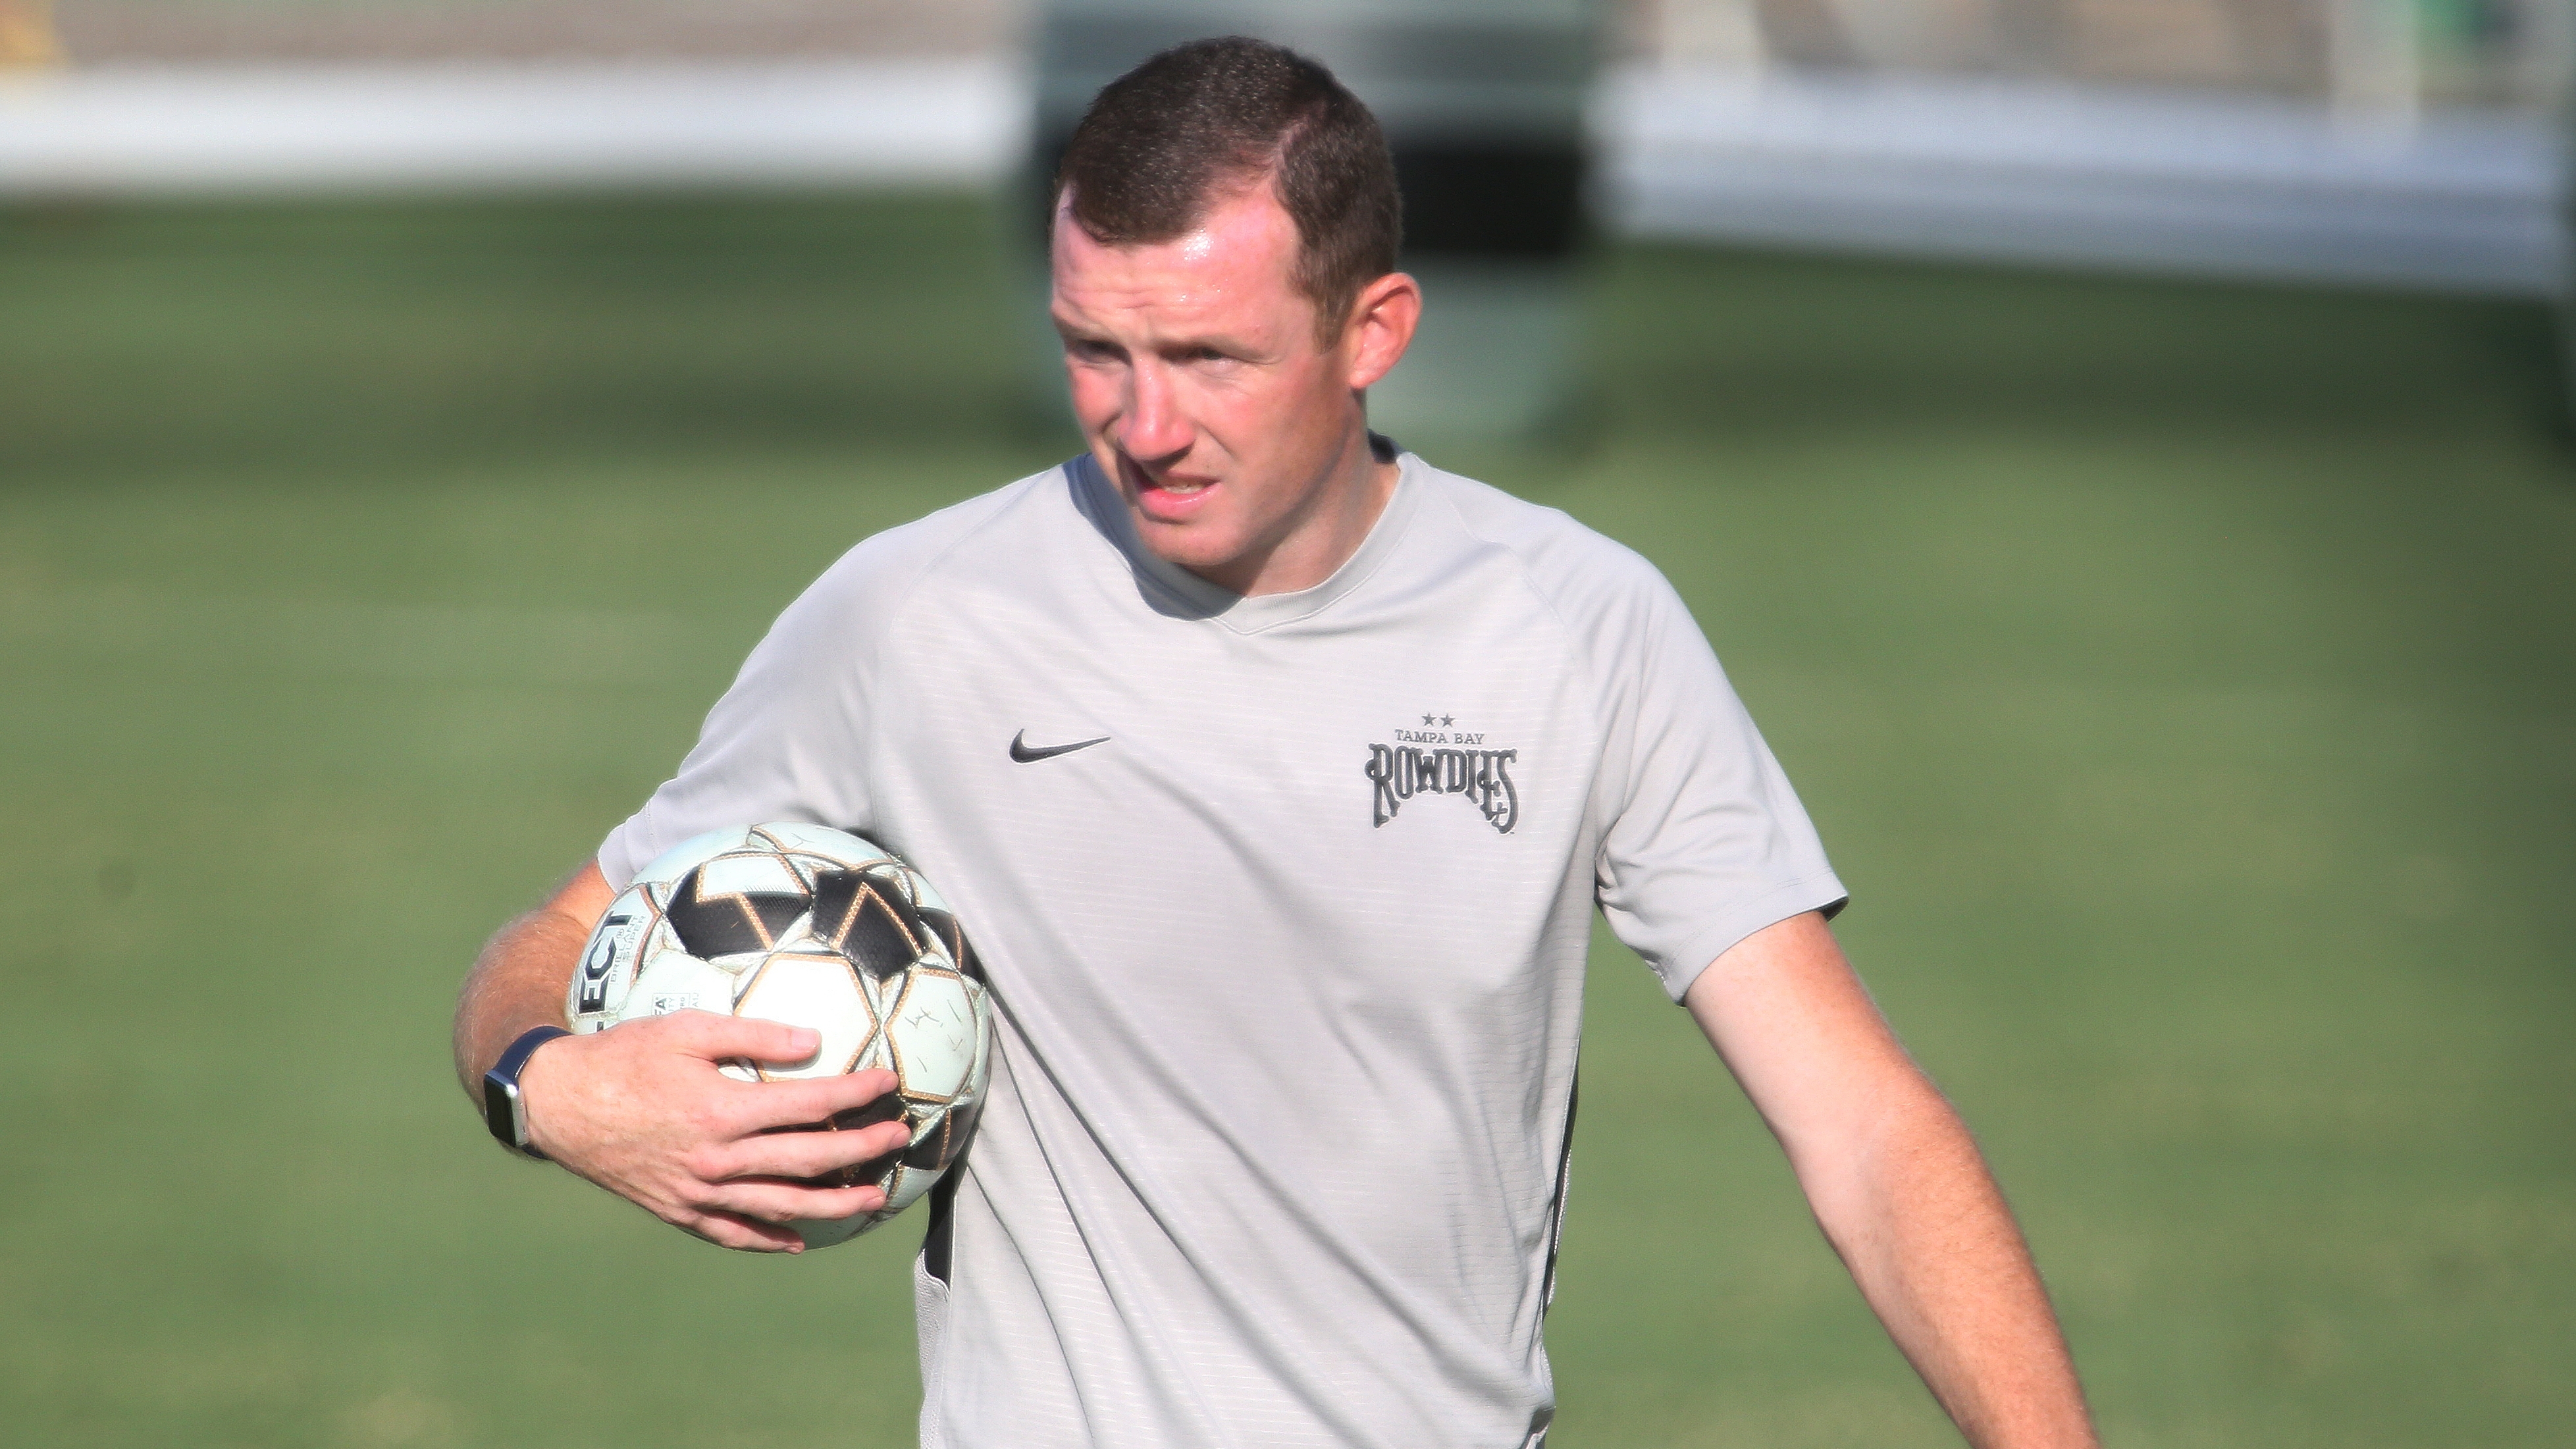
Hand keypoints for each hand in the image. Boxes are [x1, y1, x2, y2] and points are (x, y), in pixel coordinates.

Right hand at [516, 1009, 911, 1252]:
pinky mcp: (678, 1210)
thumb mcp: (687, 1030)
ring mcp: (698, 1191)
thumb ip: (753, 1035)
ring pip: (781, 1205)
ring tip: (873, 1199)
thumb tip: (814, 1040)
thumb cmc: (624, 1055)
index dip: (856, 1094)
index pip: (810, 1103)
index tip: (889, 1082)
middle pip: (808, 1160)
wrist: (559, 1104)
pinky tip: (796, 1240)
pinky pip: (732, 1232)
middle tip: (899, 1138)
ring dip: (833, 1203)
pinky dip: (768, 1238)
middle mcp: (717, 1158)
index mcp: (724, 1109)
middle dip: (862, 1150)